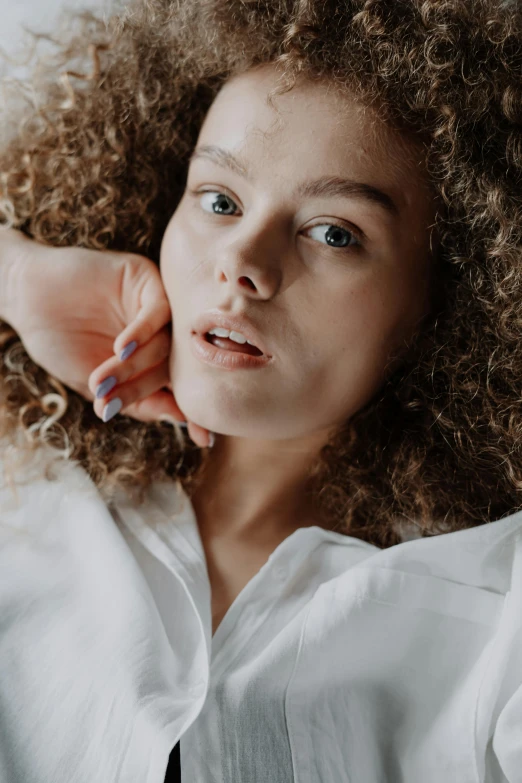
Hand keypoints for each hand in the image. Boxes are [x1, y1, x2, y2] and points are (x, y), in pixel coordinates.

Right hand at [9, 235, 211, 447]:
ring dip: (133, 366)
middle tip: (110, 402)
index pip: (183, 387)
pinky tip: (120, 348)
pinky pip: (158, 311)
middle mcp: (164, 333)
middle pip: (172, 368)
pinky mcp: (147, 279)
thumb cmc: (59, 343)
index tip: (202, 439)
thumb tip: (180, 420)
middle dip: (140, 389)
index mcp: (157, 360)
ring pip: (165, 343)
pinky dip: (141, 333)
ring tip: (102, 379)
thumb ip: (138, 402)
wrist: (25, 299)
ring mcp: (158, 306)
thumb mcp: (98, 386)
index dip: (193, 412)